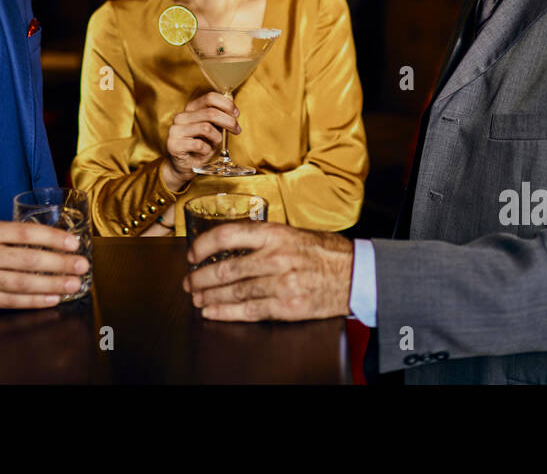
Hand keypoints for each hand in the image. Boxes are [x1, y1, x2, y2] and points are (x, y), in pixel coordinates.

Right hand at [0, 220, 88, 310]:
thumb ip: (3, 234)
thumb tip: (42, 238)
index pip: (25, 233)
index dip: (52, 238)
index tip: (73, 242)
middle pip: (27, 260)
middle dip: (59, 263)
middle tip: (82, 265)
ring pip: (21, 283)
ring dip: (51, 285)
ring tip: (73, 284)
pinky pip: (8, 302)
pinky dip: (32, 301)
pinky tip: (51, 298)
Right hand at [162, 91, 240, 188]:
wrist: (184, 166)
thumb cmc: (200, 146)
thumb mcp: (212, 129)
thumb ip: (219, 117)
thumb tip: (233, 107)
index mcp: (190, 109)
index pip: (209, 97)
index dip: (226, 104)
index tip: (236, 114)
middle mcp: (181, 117)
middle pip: (210, 112)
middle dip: (229, 121)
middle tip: (236, 130)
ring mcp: (175, 130)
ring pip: (206, 128)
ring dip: (216, 138)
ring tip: (215, 143)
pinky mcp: (174, 145)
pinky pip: (199, 145)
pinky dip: (207, 150)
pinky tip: (204, 152)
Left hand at [181, 222, 352, 320]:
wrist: (357, 274)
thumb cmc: (326, 252)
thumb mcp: (294, 234)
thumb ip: (265, 239)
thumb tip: (231, 246)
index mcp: (276, 234)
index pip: (229, 235)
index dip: (204, 245)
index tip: (192, 253)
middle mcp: (275, 257)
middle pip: (226, 269)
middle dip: (201, 277)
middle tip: (188, 281)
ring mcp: (281, 283)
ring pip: (234, 292)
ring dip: (209, 296)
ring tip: (196, 298)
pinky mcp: (287, 306)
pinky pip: (250, 310)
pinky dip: (226, 312)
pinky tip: (212, 312)